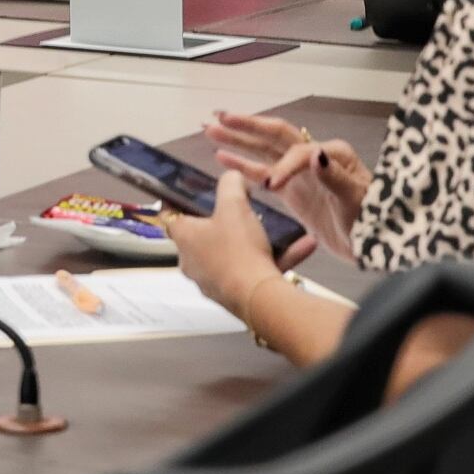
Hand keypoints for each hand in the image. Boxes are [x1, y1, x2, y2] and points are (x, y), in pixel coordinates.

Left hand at [162, 172, 302, 315]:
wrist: (257, 297)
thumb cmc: (237, 250)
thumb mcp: (235, 206)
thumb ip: (231, 184)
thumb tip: (232, 176)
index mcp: (184, 238)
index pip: (170, 216)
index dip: (179, 203)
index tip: (190, 194)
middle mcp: (193, 261)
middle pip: (205, 235)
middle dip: (225, 221)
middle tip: (242, 208)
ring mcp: (213, 280)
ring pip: (234, 253)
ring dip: (257, 239)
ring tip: (279, 228)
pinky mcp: (234, 293)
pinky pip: (255, 269)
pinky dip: (277, 257)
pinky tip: (303, 245)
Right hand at [205, 111, 367, 261]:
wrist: (374, 243)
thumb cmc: (370, 219)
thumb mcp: (357, 200)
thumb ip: (335, 177)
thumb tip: (315, 154)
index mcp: (331, 154)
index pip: (299, 152)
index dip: (284, 167)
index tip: (272, 186)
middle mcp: (314, 157)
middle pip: (274, 136)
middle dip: (246, 127)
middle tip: (219, 118)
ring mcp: (301, 174)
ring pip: (264, 151)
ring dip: (238, 140)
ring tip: (211, 129)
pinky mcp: (293, 192)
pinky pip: (263, 173)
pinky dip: (243, 165)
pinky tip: (222, 157)